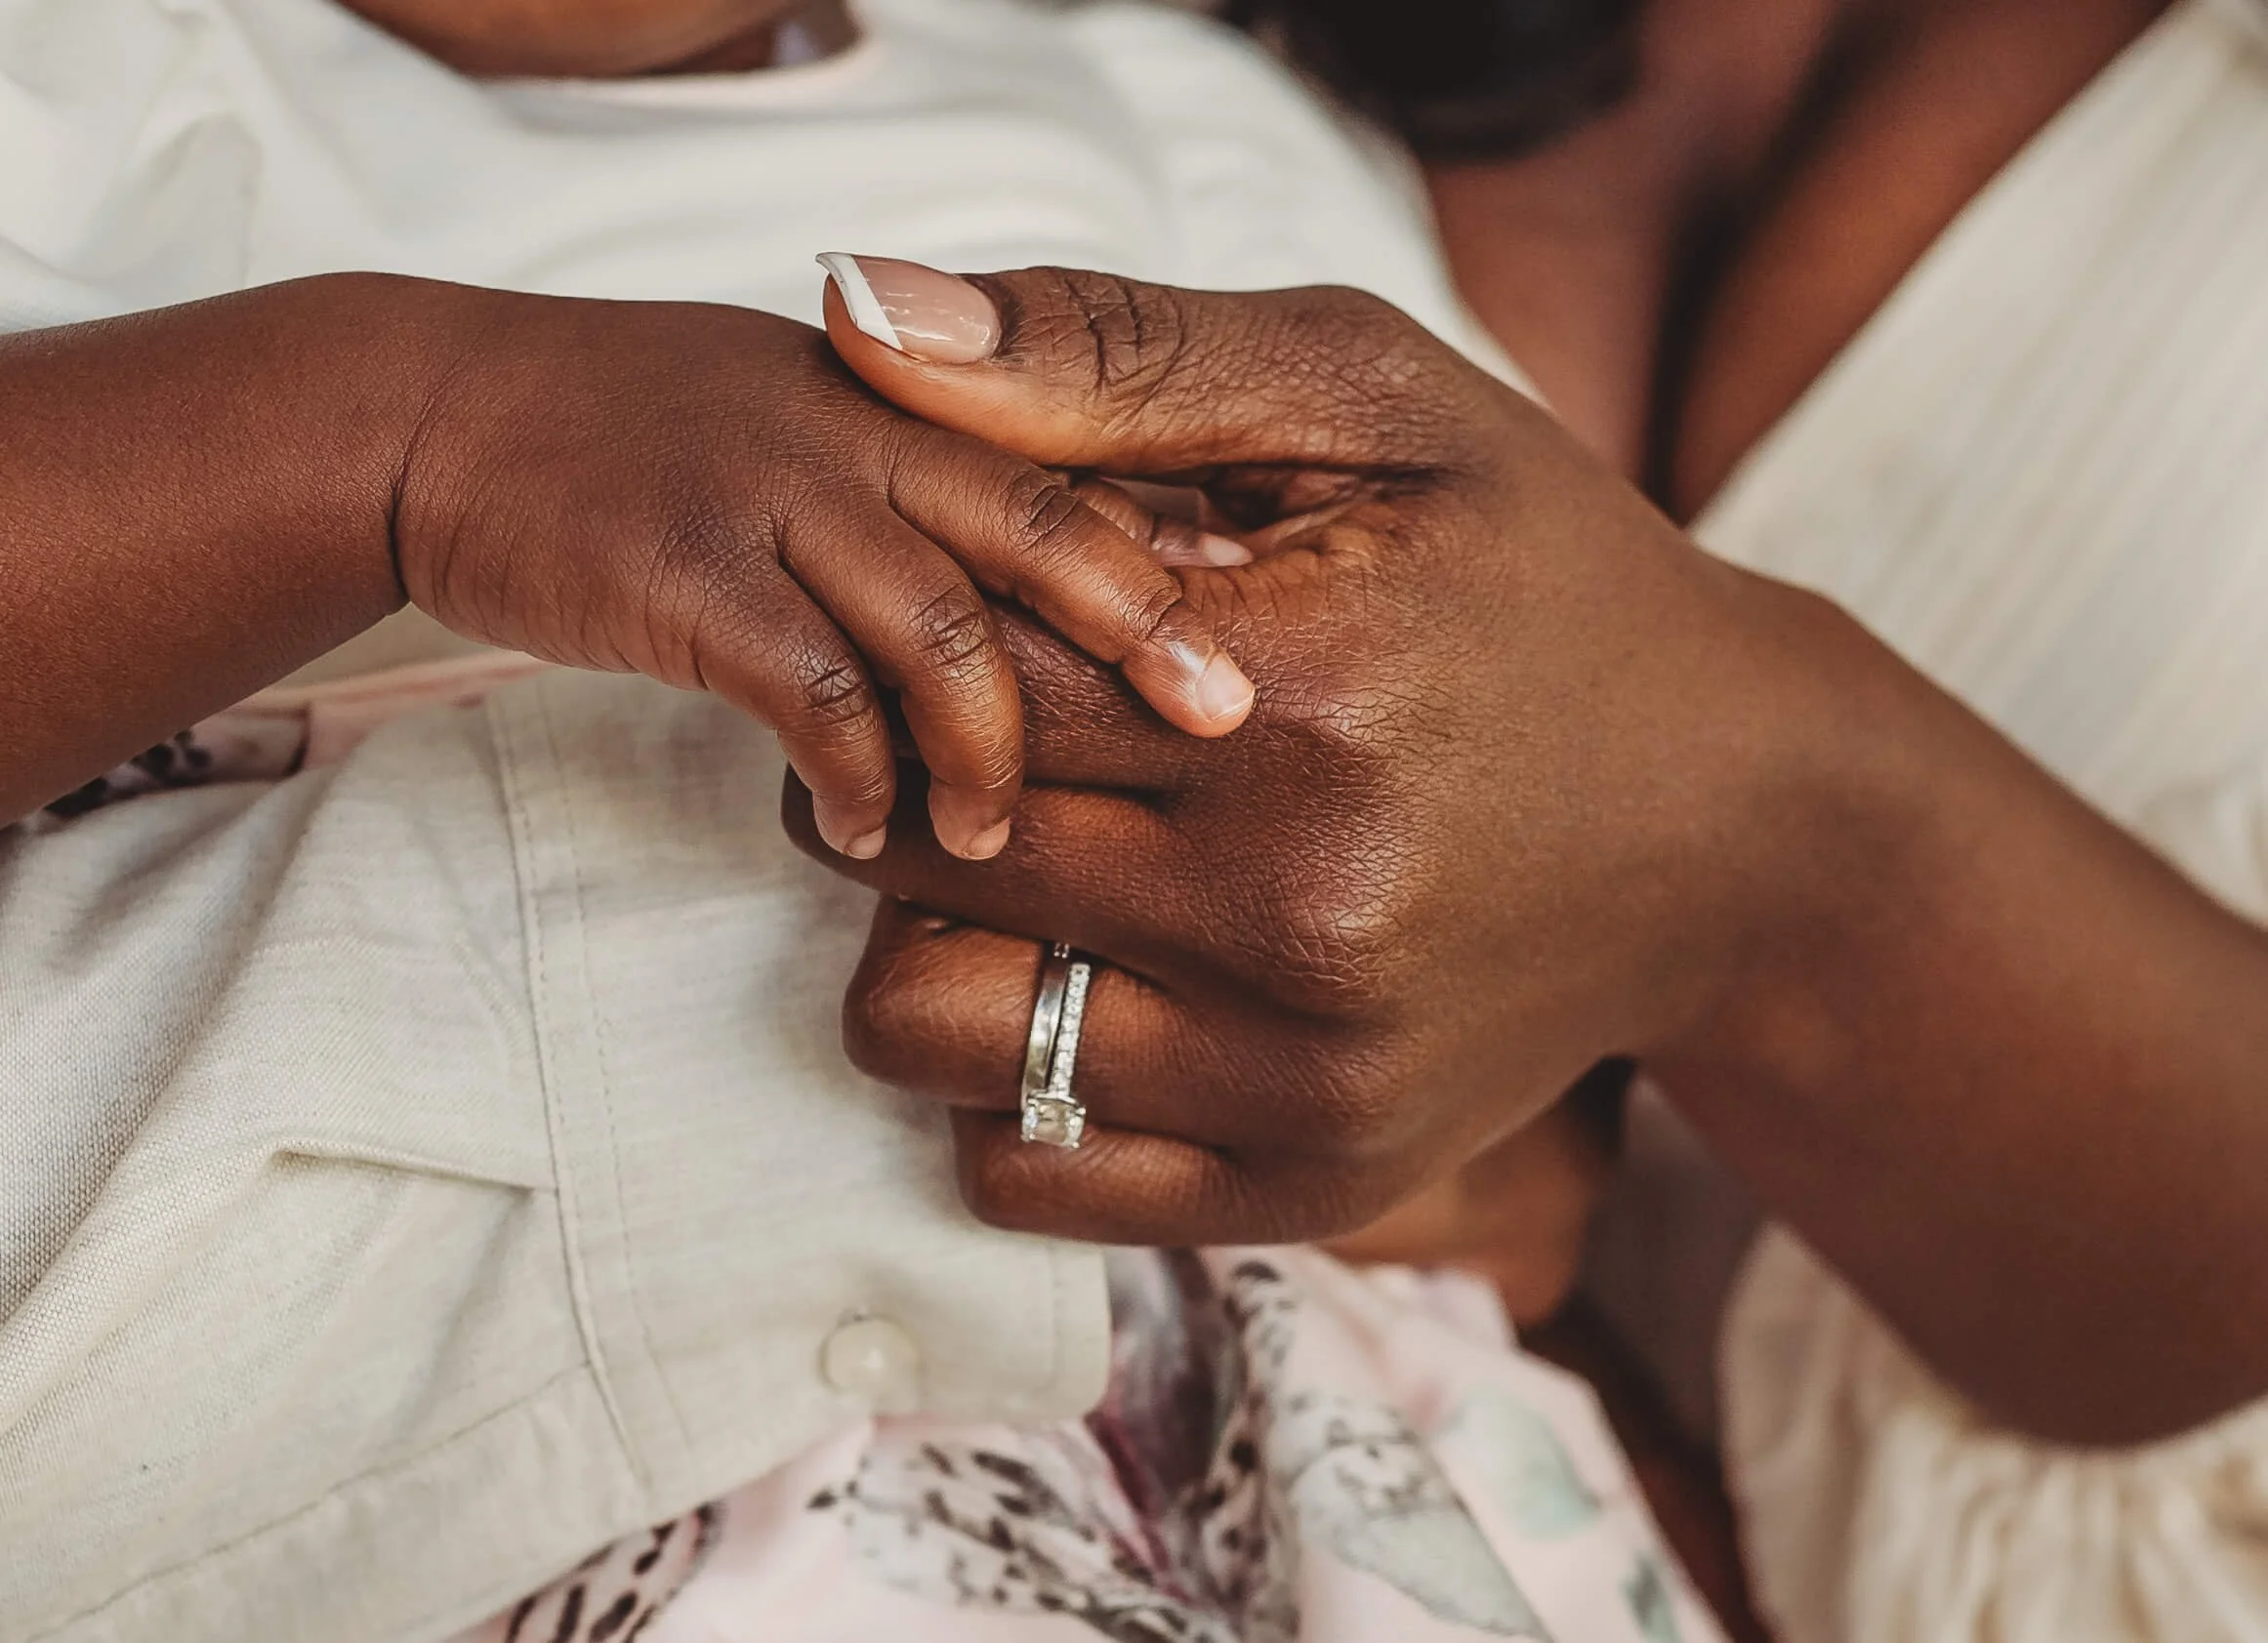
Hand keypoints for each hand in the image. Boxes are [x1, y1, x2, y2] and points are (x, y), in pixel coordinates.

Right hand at [392, 278, 1250, 860]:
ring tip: (993, 839)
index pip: (1081, 463)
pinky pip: (813, 692)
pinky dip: (855, 778)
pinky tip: (859, 828)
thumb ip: (940, 496)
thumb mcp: (814, 423)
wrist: (441, 418)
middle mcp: (867, 422)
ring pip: (943, 626)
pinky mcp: (685, 569)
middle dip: (1149, 632)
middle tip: (1227, 728)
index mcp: (914, 392)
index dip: (1172, 556)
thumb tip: (1069, 612)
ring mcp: (775, 489)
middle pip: (1051, 523)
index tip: (1245, 648)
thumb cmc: (650, 447)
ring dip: (987, 752)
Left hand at [786, 265, 1844, 1243]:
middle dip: (912, 776)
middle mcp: (1299, 915)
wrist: (1736, 822)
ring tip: (1038, 866)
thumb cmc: (1539, 583)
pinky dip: (1005, 1078)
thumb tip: (856, 315)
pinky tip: (1090, 984)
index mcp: (1300, 696)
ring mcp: (1304, 1077)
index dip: (920, 632)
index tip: (981, 615)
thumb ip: (1112, 352)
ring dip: (934, 938)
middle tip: (996, 734)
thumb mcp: (1375, 400)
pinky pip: (1017, 1170)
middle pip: (910, 857)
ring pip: (923, 1031)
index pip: (949, 675)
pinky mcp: (1310, 1180)